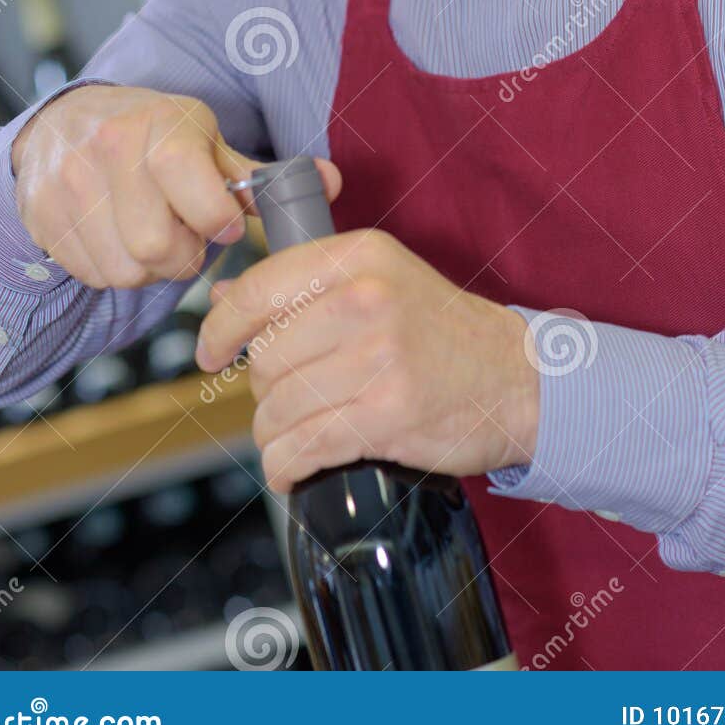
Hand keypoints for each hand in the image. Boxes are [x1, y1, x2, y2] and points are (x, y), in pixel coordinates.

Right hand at [11, 83, 339, 288]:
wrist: (65, 122)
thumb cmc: (152, 136)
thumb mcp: (206, 142)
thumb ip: (261, 175)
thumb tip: (331, 184)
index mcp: (159, 124)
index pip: (192, 186)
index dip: (215, 219)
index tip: (222, 224)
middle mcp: (108, 147)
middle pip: (158, 247)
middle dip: (183, 256)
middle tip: (186, 236)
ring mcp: (68, 182)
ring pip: (126, 270)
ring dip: (149, 268)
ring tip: (152, 234)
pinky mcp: (41, 214)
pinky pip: (93, 275)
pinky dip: (115, 269)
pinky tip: (119, 238)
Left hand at [194, 228, 538, 491]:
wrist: (515, 378)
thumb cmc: (440, 330)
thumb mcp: (379, 279)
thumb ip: (303, 284)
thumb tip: (223, 299)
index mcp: (359, 257)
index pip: (259, 288)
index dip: (220, 327)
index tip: (209, 351)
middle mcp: (366, 300)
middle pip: (264, 358)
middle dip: (263, 390)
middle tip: (286, 398)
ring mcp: (378, 359)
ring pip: (277, 408)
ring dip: (274, 433)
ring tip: (296, 433)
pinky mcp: (387, 416)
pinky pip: (303, 448)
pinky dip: (287, 467)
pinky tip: (296, 466)